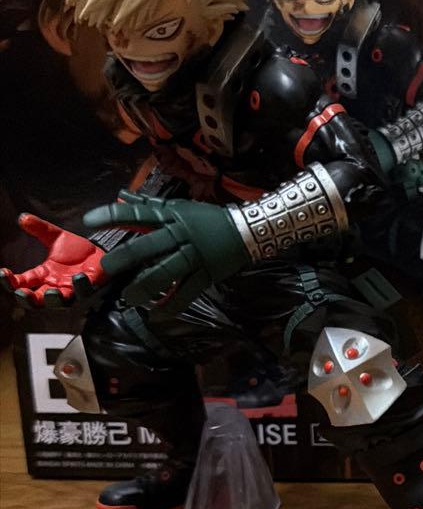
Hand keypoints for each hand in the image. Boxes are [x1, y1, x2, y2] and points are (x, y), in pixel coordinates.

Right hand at [0, 214, 106, 306]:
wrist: (100, 251)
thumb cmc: (75, 250)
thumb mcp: (56, 237)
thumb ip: (39, 228)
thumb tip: (23, 217)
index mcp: (42, 275)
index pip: (22, 282)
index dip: (10, 281)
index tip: (3, 273)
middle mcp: (54, 286)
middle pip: (36, 300)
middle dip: (27, 299)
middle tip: (20, 293)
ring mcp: (71, 289)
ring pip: (60, 302)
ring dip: (54, 299)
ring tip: (51, 292)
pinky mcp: (89, 287)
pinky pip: (84, 291)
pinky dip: (81, 285)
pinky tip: (78, 276)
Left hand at [82, 192, 250, 308]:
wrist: (247, 230)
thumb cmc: (208, 219)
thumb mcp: (179, 208)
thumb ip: (149, 206)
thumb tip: (121, 195)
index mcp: (172, 217)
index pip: (139, 214)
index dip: (114, 216)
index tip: (89, 222)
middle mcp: (181, 235)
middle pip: (151, 246)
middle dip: (127, 257)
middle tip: (107, 268)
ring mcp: (195, 256)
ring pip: (168, 272)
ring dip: (147, 286)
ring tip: (129, 299)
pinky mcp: (208, 273)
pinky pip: (189, 291)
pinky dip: (174, 304)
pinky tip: (159, 313)